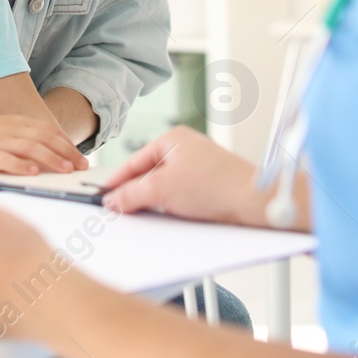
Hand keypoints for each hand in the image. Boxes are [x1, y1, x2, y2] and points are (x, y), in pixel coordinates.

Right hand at [0, 113, 87, 174]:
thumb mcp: (2, 130)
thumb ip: (23, 138)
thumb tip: (48, 155)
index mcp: (17, 123)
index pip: (49, 131)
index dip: (67, 143)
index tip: (80, 157)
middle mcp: (10, 130)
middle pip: (44, 138)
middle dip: (66, 152)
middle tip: (80, 165)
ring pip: (30, 148)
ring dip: (51, 158)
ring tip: (65, 169)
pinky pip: (5, 159)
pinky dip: (20, 165)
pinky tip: (32, 172)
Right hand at [99, 125, 268, 225]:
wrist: (254, 203)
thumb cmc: (217, 185)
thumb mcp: (163, 189)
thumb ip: (132, 194)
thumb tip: (113, 200)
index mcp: (174, 139)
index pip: (135, 161)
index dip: (117, 180)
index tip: (103, 196)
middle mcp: (187, 150)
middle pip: (149, 175)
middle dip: (136, 193)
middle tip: (119, 210)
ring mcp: (199, 168)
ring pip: (165, 187)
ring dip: (155, 203)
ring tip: (144, 215)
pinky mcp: (209, 187)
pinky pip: (180, 197)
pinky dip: (171, 208)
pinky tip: (168, 218)